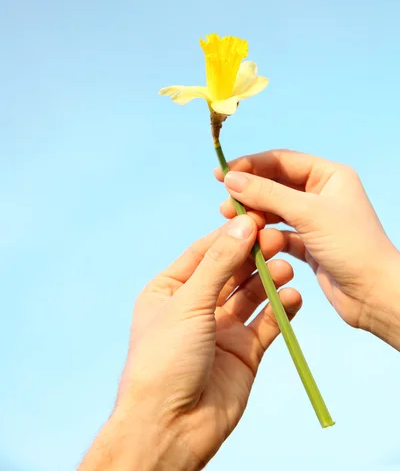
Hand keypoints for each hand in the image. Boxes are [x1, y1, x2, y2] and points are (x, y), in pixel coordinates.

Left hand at [79, 216, 300, 470]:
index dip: (231, 235)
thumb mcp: (188, 303)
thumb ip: (219, 264)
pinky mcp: (243, 352)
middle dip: (254, 255)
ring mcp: (221, 329)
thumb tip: (243, 225)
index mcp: (170, 289)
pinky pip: (266, 323)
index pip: (204, 252)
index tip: (257, 218)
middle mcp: (196, 306)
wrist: (171, 427)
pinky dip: (281, 310)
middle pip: (231, 271)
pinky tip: (293, 298)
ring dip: (269, 279)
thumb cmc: (165, 359)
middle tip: (278, 240)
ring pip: (251, 295)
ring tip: (287, 268)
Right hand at [216, 149, 399, 349]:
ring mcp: (315, 220)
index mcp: (329, 175)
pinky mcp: (309, 244)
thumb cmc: (351, 247)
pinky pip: (279, 234)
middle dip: (249, 193)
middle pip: (275, 185)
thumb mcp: (308, 213)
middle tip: (225, 205)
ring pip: (275, 210)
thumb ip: (267, 194)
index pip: (281, 161)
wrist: (375, 295)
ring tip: (232, 222)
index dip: (250, 165)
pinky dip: (264, 236)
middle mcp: (322, 193)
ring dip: (254, 215)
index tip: (221, 173)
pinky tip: (250, 242)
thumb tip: (231, 179)